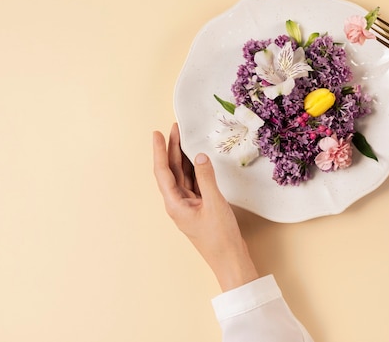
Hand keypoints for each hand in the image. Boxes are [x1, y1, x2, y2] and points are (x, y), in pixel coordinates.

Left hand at [152, 124, 258, 290]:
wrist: (231, 260)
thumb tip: (199, 156)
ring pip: (183, 176)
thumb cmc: (220, 237)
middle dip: (172, 149)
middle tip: (175, 128)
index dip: (160, 151)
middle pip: (171, 171)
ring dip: (183, 157)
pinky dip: (195, 169)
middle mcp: (178, 203)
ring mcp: (189, 206)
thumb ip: (206, 177)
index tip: (157, 134)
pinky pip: (194, 183)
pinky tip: (198, 159)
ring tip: (185, 138)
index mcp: (175, 204)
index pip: (163, 172)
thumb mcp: (214, 203)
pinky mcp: (200, 207)